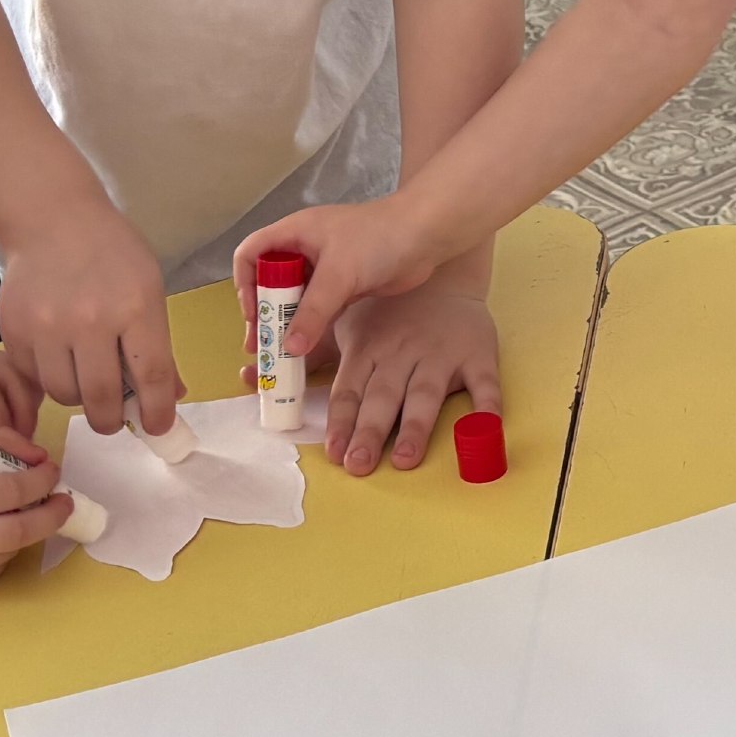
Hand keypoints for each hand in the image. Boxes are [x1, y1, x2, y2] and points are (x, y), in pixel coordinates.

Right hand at [0, 194, 179, 436]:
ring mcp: (47, 327)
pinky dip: (49, 380)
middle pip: (102, 399)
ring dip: (78, 399)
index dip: (157, 412)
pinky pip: (34, 379)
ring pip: (64, 395)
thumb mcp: (149, 288)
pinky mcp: (14, 331)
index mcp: (135, 308)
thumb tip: (170, 397)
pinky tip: (58, 360)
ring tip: (84, 380)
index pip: (152, 377)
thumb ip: (158, 344)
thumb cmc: (112, 253)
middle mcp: (90, 321)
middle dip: (112, 421)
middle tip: (113, 418)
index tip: (158, 427)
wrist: (53, 219)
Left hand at [0, 340, 40, 445]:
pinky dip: (29, 403)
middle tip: (20, 452)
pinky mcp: (1, 362)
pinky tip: (19, 426)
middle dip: (23, 419)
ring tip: (21, 442)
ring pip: (27, 379)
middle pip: (16, 381)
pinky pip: (26, 380)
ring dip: (30, 411)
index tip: (3, 454)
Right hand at [0, 428, 72, 598]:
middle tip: (65, 500)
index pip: (6, 492)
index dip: (39, 480)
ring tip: (27, 511)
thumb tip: (38, 456)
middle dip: (52, 514)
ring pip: (10, 551)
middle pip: (19, 531)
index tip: (52, 471)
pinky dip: (6, 549)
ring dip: (28, 530)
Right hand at [236, 197, 443, 364]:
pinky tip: (305, 350)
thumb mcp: (339, 273)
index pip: (251, 253)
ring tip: (277, 355)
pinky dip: (310, 327)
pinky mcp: (346, 286)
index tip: (254, 314)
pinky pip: (318, 309)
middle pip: (270, 282)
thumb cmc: (378, 240)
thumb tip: (288, 347)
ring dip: (286, 325)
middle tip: (260, 346)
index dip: (245, 284)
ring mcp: (326, 268)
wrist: (427, 236)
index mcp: (294, 233)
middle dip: (263, 314)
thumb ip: (313, 311)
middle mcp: (305, 249)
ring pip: (295, 299)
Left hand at [264, 282, 500, 475]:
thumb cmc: (387, 312)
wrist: (445, 273)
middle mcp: (402, 354)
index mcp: (369, 349)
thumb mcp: (346, 326)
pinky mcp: (478, 355)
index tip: (331, 450)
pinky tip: (484, 432)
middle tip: (357, 464)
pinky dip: (486, 409)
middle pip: (383, 397)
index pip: (349, 388)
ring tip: (403, 459)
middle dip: (368, 431)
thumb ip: (307, 357)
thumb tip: (250, 375)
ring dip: (415, 427)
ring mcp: (440, 355)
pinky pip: (484, 384)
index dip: (340, 420)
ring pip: (426, 394)